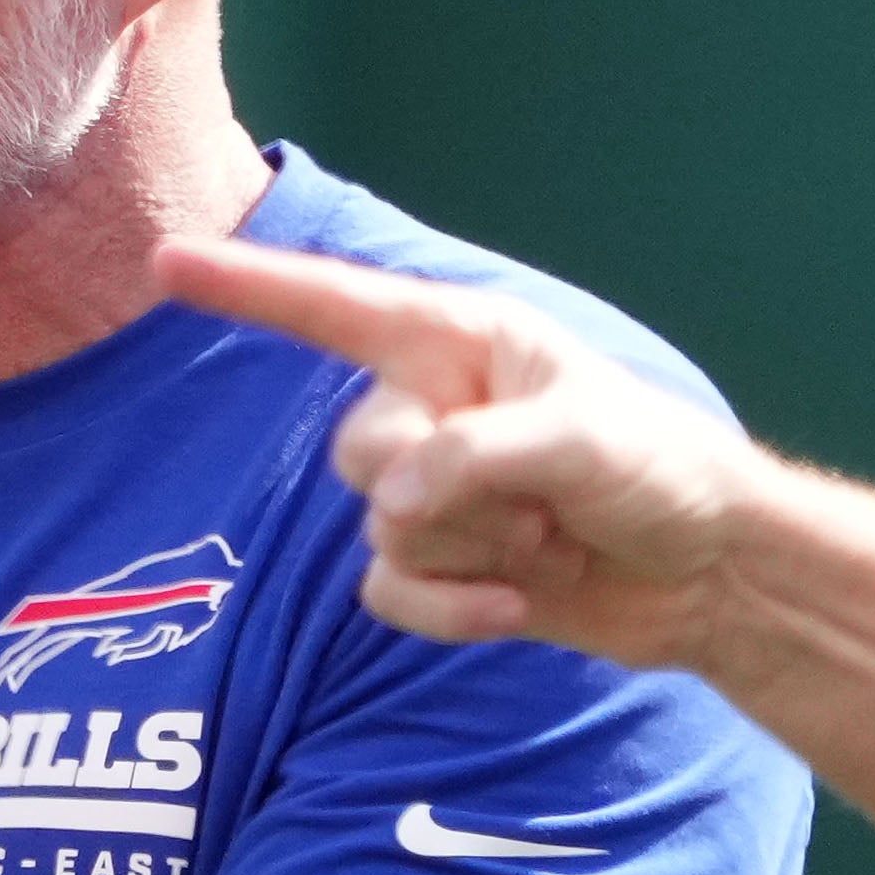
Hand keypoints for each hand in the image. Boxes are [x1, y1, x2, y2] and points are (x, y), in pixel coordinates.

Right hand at [154, 234, 762, 667]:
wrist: (711, 575)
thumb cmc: (662, 470)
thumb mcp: (582, 437)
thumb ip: (474, 457)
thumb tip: (389, 508)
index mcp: (457, 343)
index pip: (329, 307)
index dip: (244, 286)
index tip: (164, 264)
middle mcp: (429, 409)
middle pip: (359, 452)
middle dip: (444, 491)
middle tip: (539, 503)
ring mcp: (428, 492)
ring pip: (380, 531)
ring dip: (473, 552)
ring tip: (549, 542)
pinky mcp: (436, 566)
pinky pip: (389, 595)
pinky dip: (452, 610)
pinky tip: (517, 608)